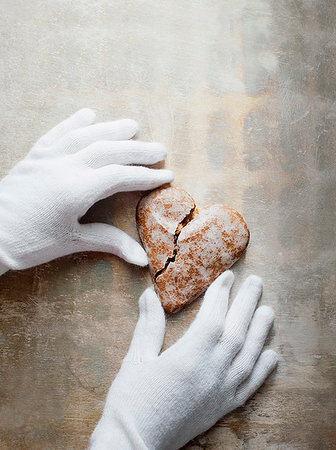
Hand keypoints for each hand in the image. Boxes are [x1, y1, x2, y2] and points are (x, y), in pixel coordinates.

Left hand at [0, 109, 172, 274]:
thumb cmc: (30, 243)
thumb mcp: (72, 242)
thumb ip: (109, 242)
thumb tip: (142, 259)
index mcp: (76, 190)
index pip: (121, 176)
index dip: (146, 176)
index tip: (166, 176)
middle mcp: (64, 167)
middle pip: (109, 151)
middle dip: (138, 150)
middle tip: (160, 149)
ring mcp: (47, 159)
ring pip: (85, 136)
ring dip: (111, 129)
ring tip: (132, 125)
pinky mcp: (34, 157)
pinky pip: (56, 134)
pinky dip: (73, 123)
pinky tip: (87, 115)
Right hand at [90, 271, 277, 449]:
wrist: (134, 444)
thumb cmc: (131, 401)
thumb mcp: (135, 359)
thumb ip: (148, 326)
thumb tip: (149, 295)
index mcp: (189, 356)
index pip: (212, 316)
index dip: (221, 294)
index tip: (227, 277)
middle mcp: (211, 371)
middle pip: (236, 330)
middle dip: (247, 303)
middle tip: (256, 282)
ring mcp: (221, 391)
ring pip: (248, 355)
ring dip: (261, 331)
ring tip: (268, 310)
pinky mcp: (222, 408)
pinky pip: (250, 386)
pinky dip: (263, 369)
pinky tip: (271, 355)